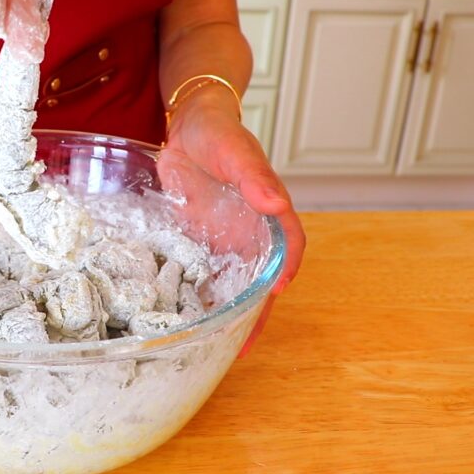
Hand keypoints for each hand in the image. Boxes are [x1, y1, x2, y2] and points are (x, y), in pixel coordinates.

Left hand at [158, 88, 305, 354]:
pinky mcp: (199, 242)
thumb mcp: (234, 148)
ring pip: (233, 282)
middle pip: (261, 279)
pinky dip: (197, 296)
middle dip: (255, 313)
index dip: (286, 271)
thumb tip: (277, 203)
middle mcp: (251, 232)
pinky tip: (183, 318)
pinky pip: (202, 273)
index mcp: (269, 211)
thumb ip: (254, 175)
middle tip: (241, 345)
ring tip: (214, 346)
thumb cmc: (216, 131)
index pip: (289, 246)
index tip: (278, 293)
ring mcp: (224, 240)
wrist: (186, 127)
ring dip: (228, 311)